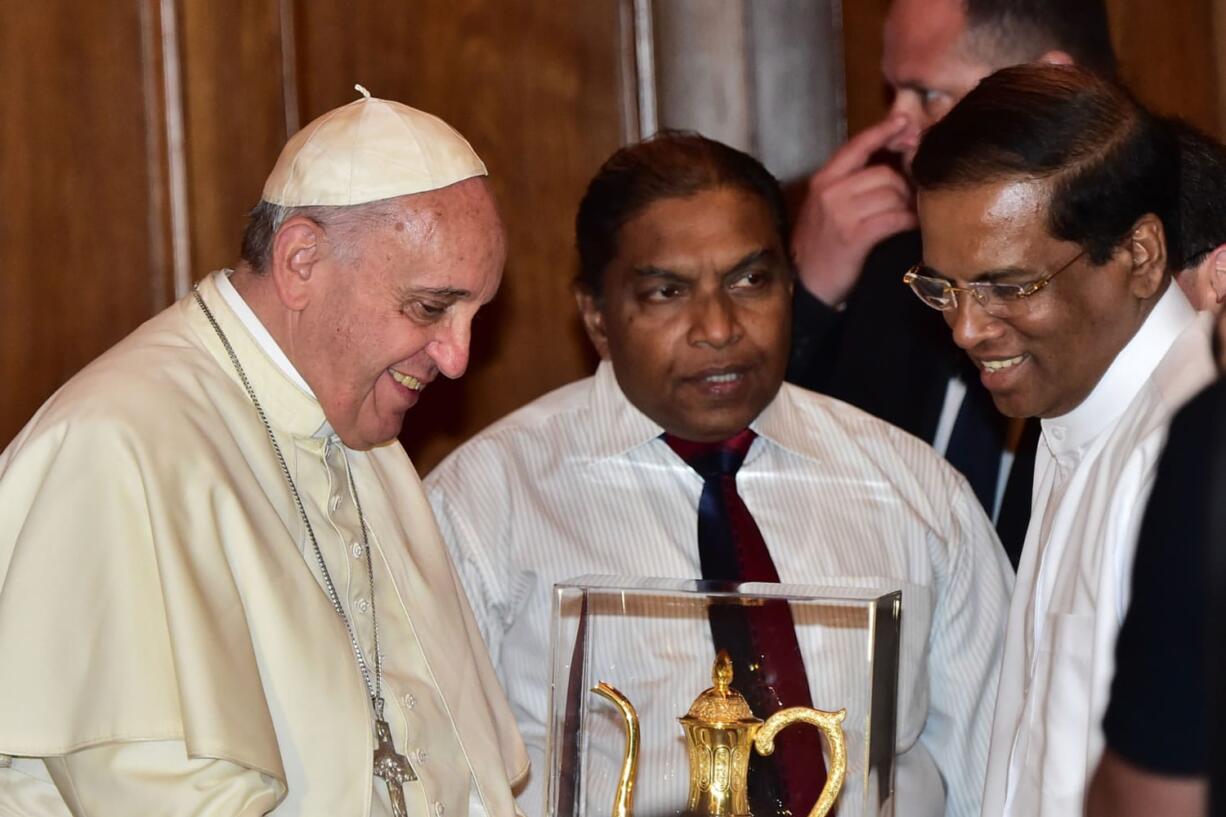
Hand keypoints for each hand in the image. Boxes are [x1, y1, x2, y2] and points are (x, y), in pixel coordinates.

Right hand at [791, 115, 917, 305]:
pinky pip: (894, 218)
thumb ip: (849, 183)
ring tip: (905, 215)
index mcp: (823, 180)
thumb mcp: (825, 206)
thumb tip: (889, 162)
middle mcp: (830, 192)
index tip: (903, 122)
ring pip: (891, 195)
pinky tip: (908, 226)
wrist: (806, 284)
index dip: (882, 132)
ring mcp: (841, 214)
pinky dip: (906, 222)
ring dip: (906, 206)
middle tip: (906, 200)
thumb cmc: (821, 244)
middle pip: (883, 173)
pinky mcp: (854, 237)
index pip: (856, 146)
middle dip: (902, 186)